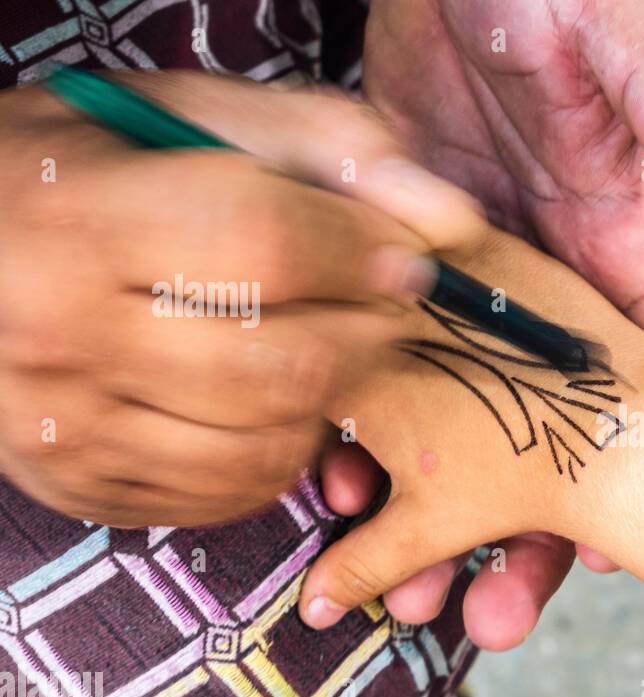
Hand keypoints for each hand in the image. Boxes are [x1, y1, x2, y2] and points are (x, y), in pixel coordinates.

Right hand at [0, 74, 482, 526]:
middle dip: (367, 334)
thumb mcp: (182, 116)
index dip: (362, 252)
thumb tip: (443, 212)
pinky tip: (267, 402)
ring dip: (328, 400)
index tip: (401, 252)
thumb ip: (320, 142)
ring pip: (266, 446)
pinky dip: (279, 455)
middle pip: (283, 363)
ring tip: (321, 347)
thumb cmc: (76, 173)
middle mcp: (63, 335)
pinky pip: (228, 495)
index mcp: (82, 221)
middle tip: (378, 305)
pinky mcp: (83, 488)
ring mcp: (69, 428)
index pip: (267, 247)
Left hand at [337, 0, 643, 642]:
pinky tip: (336, 485)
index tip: (617, 555)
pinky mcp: (404, 258)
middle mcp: (555, 277)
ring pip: (471, 419)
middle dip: (537, 531)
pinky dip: (369, 426)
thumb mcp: (618, 29)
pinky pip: (392, 364)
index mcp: (623, 238)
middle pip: (560, 431)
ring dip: (444, 508)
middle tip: (497, 617)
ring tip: (410, 593)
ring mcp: (475, 277)